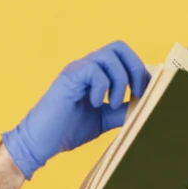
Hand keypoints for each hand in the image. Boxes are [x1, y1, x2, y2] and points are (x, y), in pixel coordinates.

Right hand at [1, 40, 150, 179]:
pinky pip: (94, 70)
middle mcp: (85, 67)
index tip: (144, 92)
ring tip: (111, 104)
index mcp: (95, 74)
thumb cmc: (67, 130)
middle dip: (135, 69)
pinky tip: (94, 104)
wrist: (41, 142)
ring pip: (110, 57)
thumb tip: (147, 106)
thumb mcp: (104, 119)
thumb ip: (122, 111)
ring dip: (119, 81)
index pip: (123, 55)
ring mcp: (76, 70)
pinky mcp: (68, 78)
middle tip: (136, 93)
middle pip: (119, 46)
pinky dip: (102, 88)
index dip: (139, 70)